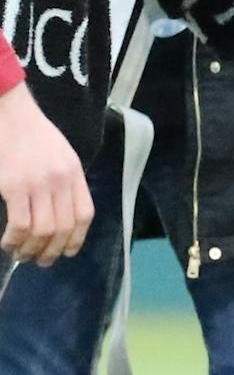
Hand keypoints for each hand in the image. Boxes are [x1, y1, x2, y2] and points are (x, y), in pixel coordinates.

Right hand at [0, 82, 93, 265]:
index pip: (84, 214)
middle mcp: (61, 181)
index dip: (76, 238)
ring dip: (32, 249)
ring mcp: (38, 184)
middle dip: (52, 251)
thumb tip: (61, 212)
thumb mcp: (61, 155)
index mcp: (74, 173)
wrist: (11, 113)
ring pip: (43, 230)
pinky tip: (8, 242)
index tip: (66, 252)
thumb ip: (65, 181)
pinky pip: (20, 223)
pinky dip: (15, 239)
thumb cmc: (32, 134)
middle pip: (64, 227)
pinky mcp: (14, 186)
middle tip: (40, 261)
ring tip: (21, 254)